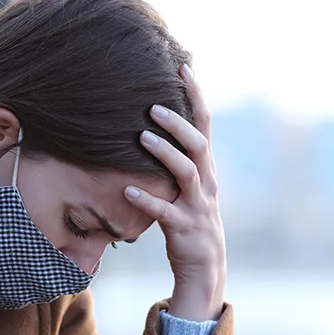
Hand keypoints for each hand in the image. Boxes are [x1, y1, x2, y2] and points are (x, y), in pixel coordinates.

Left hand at [124, 65, 225, 321]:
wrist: (205, 266)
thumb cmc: (190, 218)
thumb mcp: (189, 185)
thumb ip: (178, 157)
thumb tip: (154, 123)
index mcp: (206, 167)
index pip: (205, 124)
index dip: (196, 96)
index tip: (182, 68)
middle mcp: (206, 182)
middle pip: (198, 144)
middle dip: (178, 123)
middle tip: (152, 106)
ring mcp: (197, 205)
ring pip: (186, 173)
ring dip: (164, 154)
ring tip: (141, 137)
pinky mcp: (183, 228)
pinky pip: (164, 212)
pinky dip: (146, 200)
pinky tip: (126, 191)